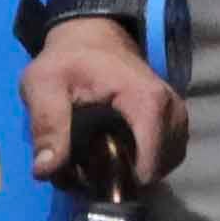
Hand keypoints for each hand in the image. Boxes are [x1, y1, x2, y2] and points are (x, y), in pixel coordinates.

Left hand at [25, 17, 185, 186]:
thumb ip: (46, 124)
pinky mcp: (175, 120)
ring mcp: (177, 115)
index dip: (124, 179)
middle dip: (125, 178)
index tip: (96, 182)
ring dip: (136, 173)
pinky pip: (167, 156)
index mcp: (144, 98)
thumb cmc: (67, 60)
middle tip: (90, 173)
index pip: (151, 157)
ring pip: (164, 164)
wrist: (90, 37)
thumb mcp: (43, 84)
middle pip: (158, 166)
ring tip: (102, 164)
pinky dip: (145, 163)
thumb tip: (45, 170)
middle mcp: (171, 107)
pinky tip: (119, 156)